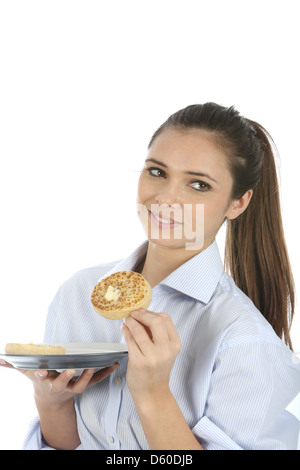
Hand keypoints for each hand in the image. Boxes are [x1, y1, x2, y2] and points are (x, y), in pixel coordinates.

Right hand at [0, 360, 119, 408]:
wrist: (52, 398)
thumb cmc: (41, 380)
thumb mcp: (27, 373)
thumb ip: (15, 365)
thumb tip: (0, 358)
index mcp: (45, 381)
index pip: (41, 378)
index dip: (40, 374)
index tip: (40, 370)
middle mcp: (59, 386)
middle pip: (62, 383)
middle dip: (66, 378)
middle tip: (71, 369)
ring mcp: (72, 387)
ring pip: (81, 385)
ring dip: (88, 376)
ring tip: (95, 366)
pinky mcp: (84, 385)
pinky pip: (95, 381)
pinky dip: (105, 374)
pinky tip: (114, 364)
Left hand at [121, 309, 180, 403]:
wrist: (152, 392)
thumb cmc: (156, 370)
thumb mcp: (165, 350)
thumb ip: (157, 333)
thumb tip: (142, 314)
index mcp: (174, 345)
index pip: (165, 319)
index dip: (152, 312)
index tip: (143, 312)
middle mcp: (165, 350)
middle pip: (156, 321)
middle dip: (142, 314)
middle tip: (134, 313)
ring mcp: (152, 357)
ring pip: (139, 330)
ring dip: (130, 321)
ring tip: (127, 320)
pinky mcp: (138, 362)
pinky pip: (130, 340)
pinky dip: (125, 331)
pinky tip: (124, 329)